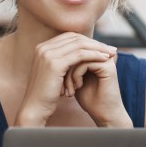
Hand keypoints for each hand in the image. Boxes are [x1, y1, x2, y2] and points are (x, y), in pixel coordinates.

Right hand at [15, 33, 129, 126]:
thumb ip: (63, 62)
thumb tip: (80, 56)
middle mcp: (43, 47)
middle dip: (95, 43)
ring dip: (98, 48)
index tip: (102, 48)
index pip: (70, 37)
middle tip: (111, 49)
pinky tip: (104, 59)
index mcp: (42, 48)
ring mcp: (47, 54)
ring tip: (111, 54)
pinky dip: (94, 55)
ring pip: (79, 45)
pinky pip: (80, 54)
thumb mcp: (54, 74)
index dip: (88, 41)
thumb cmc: (47, 95)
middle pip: (75, 38)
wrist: (34, 109)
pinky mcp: (54, 63)